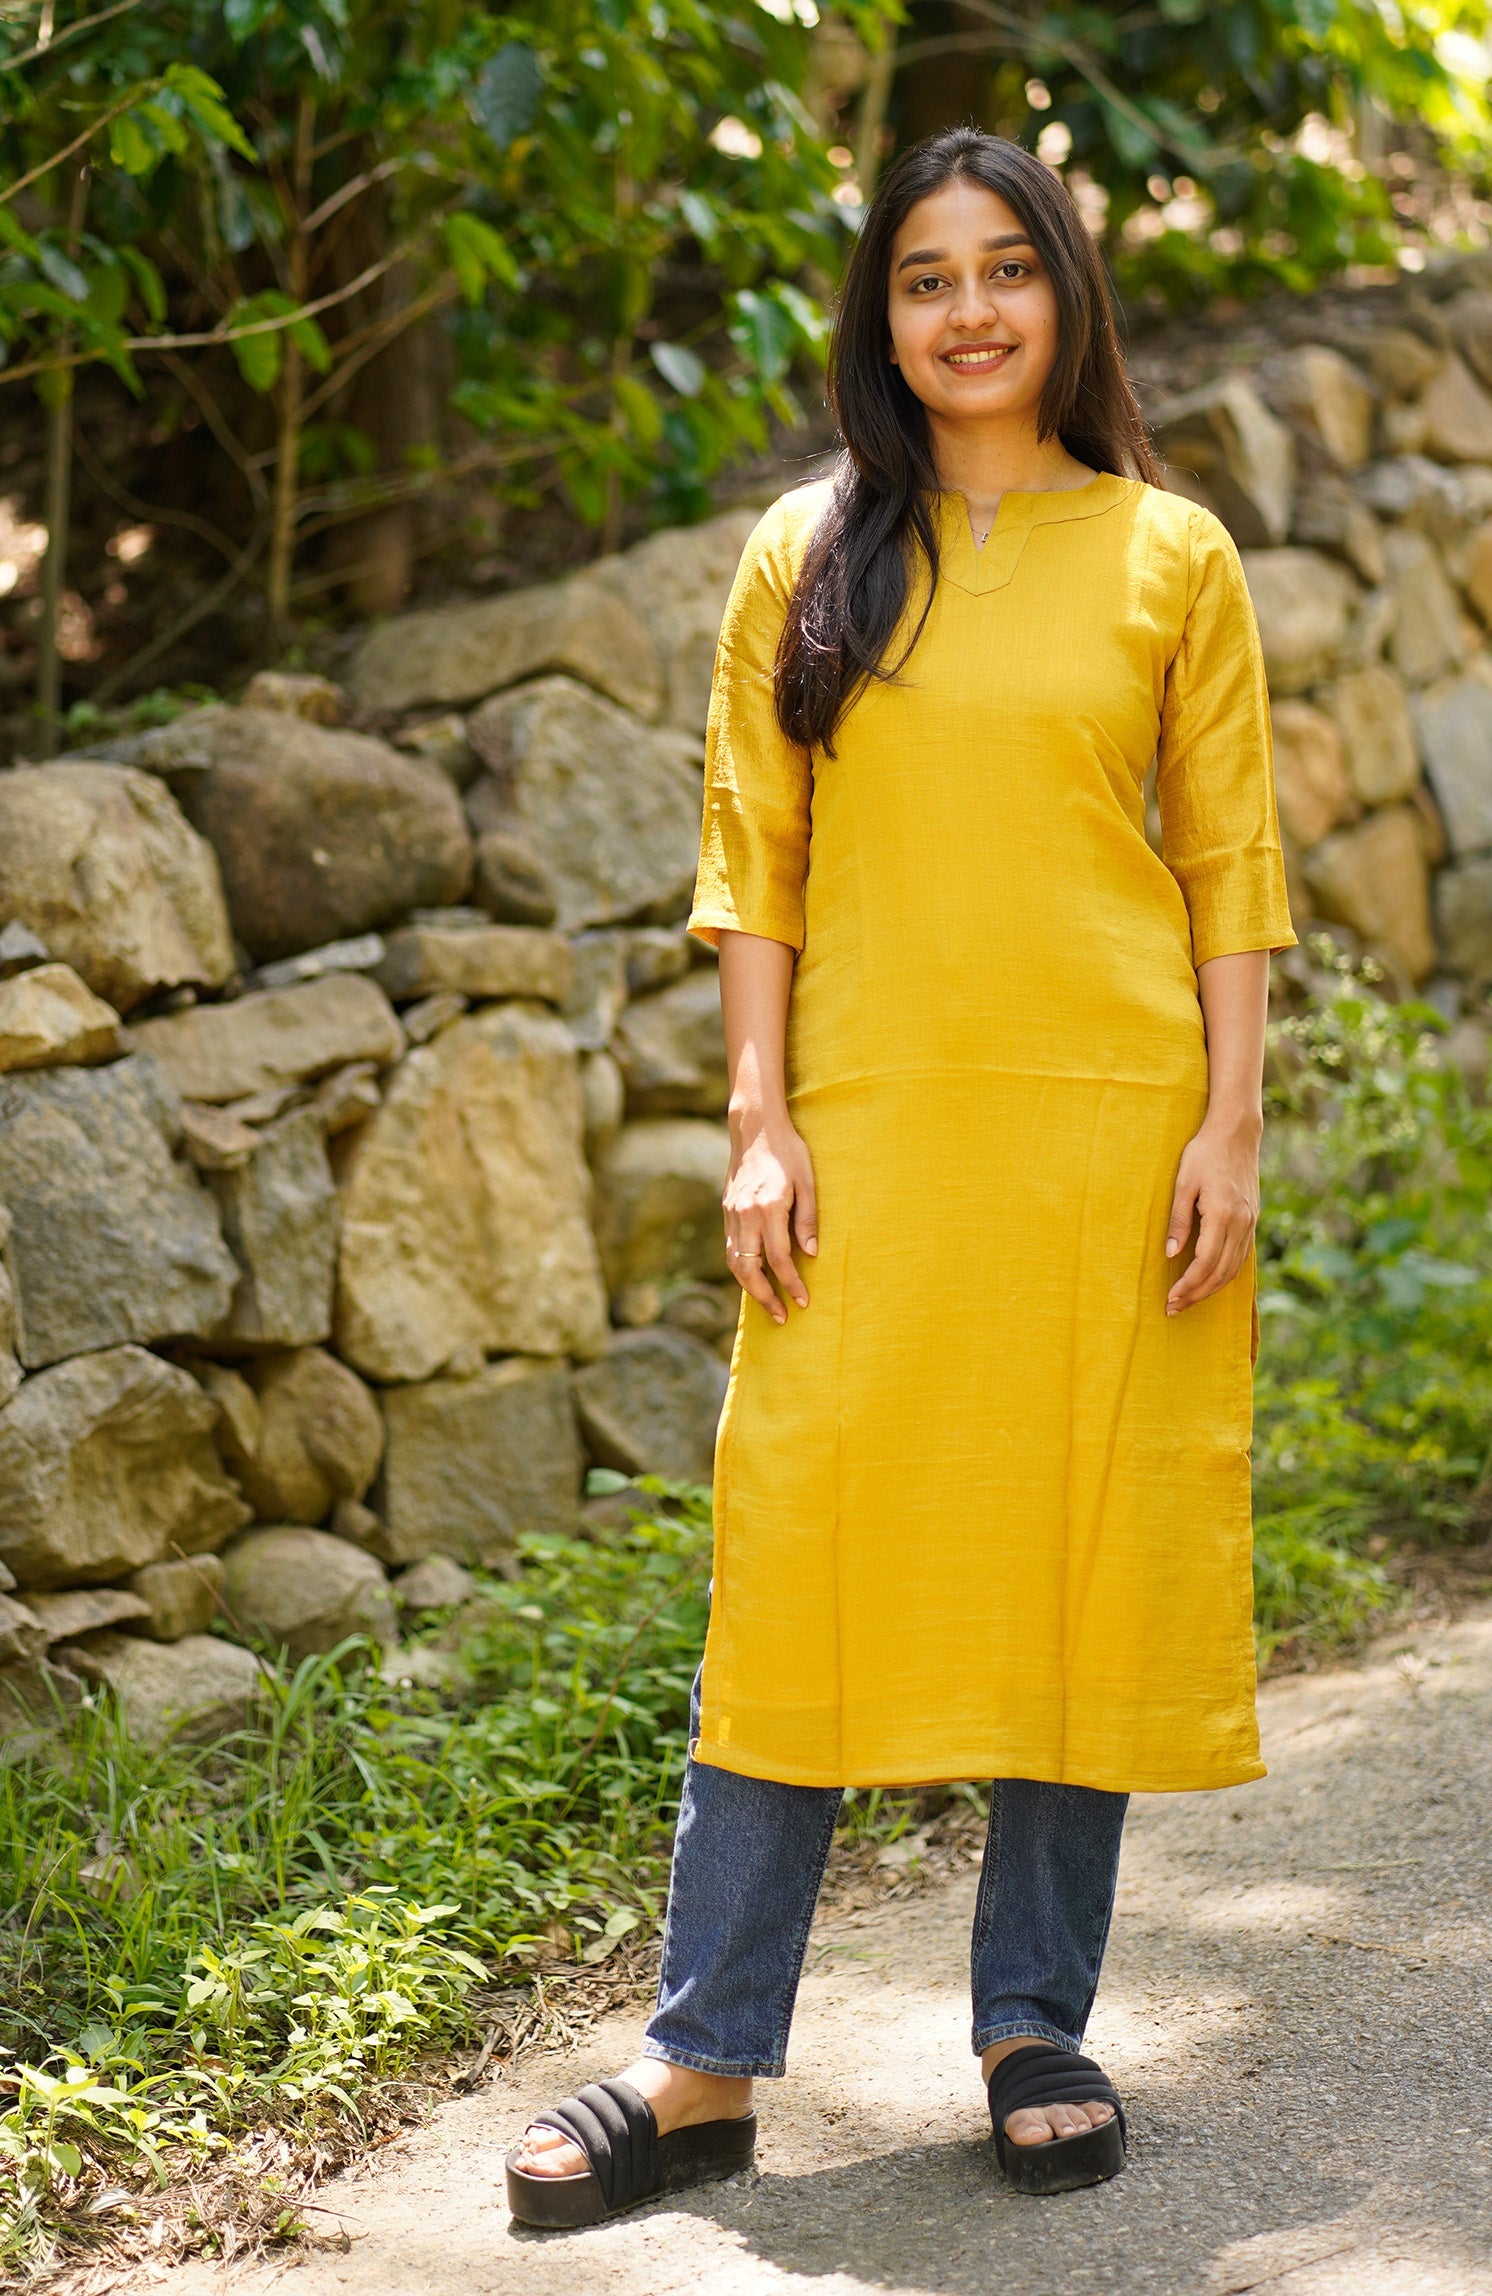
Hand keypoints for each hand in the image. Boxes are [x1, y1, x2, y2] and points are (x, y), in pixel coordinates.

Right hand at [723, 1116, 816, 1324]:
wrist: (755, 1127)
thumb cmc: (788, 1151)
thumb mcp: (808, 1181)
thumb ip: (808, 1220)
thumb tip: (811, 1255)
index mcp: (768, 1207)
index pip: (779, 1258)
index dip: (791, 1283)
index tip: (803, 1300)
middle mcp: (745, 1214)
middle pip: (749, 1268)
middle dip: (765, 1296)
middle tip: (782, 1316)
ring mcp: (732, 1213)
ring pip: (734, 1262)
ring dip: (750, 1287)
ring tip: (768, 1303)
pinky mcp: (726, 1210)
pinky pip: (730, 1248)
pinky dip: (741, 1268)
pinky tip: (756, 1276)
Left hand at [1164, 1113, 1259, 1315]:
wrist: (1236, 1134)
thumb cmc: (1204, 1154)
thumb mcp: (1183, 1183)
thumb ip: (1178, 1220)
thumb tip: (1171, 1255)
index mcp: (1221, 1214)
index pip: (1205, 1263)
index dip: (1188, 1285)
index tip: (1170, 1299)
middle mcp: (1241, 1222)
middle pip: (1220, 1272)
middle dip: (1197, 1295)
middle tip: (1174, 1308)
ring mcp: (1250, 1222)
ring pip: (1233, 1269)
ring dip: (1211, 1289)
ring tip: (1189, 1300)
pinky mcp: (1252, 1220)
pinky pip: (1241, 1257)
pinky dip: (1225, 1275)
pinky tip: (1210, 1281)